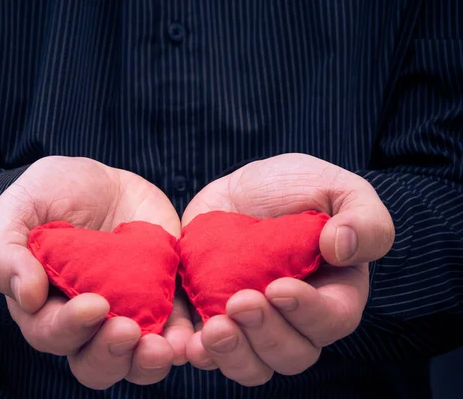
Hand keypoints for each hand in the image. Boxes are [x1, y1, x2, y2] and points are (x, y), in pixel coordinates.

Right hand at [0, 156, 192, 388]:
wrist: (98, 181)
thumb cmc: (49, 195)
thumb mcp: (17, 210)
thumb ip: (7, 253)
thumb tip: (26, 296)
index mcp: (47, 307)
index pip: (52, 335)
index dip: (70, 329)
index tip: (93, 304)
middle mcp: (88, 322)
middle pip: (96, 363)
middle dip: (111, 354)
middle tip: (127, 330)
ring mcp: (128, 312)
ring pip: (137, 359)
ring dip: (150, 361)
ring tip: (166, 347)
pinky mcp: (163, 297)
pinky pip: (176, 329)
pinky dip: (184, 338)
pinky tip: (192, 336)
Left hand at [182, 153, 393, 385]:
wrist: (240, 188)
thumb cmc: (296, 186)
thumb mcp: (336, 187)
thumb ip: (363, 218)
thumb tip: (341, 248)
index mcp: (333, 293)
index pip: (332, 320)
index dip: (308, 313)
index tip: (279, 287)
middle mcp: (295, 319)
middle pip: (291, 354)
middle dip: (266, 335)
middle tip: (239, 302)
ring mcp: (253, 324)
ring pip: (252, 365)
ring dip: (233, 354)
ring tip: (213, 329)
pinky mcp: (213, 317)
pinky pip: (208, 353)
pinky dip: (198, 353)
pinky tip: (188, 342)